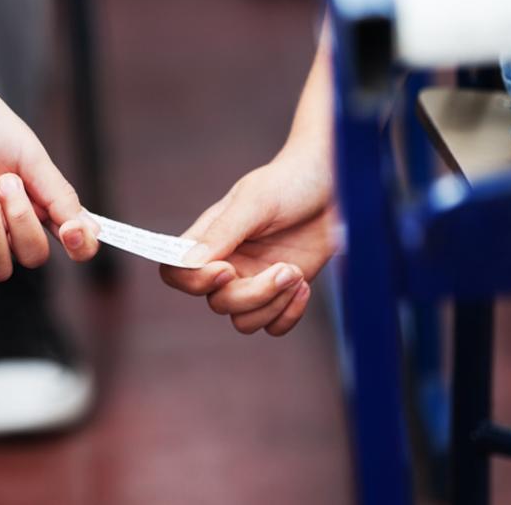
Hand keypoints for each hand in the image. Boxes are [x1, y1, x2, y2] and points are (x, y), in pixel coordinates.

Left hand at [0, 67, 98, 281]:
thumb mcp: (28, 154)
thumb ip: (57, 194)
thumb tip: (90, 230)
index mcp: (43, 204)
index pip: (72, 244)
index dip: (79, 247)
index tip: (70, 231)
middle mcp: (12, 225)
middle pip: (32, 257)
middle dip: (21, 223)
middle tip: (6, 180)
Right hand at [160, 152, 337, 334]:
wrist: (334, 186)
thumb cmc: (290, 183)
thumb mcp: (255, 201)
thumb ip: (222, 232)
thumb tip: (188, 262)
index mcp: (210, 239)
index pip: (176, 273)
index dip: (194, 282)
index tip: (227, 270)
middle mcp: (227, 264)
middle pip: (218, 303)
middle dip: (253, 294)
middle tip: (285, 268)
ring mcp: (254, 281)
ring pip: (244, 321)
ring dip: (273, 304)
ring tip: (296, 273)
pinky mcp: (282, 294)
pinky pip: (273, 327)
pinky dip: (288, 315)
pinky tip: (304, 287)